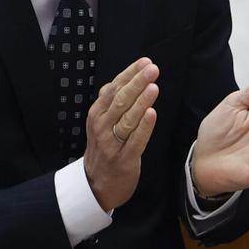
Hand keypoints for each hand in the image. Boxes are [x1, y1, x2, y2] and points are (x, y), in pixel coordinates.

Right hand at [84, 58, 159, 211]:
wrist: (95, 186)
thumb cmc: (104, 150)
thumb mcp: (101, 124)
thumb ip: (110, 103)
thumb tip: (121, 80)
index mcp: (97, 115)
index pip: (113, 89)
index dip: (129, 75)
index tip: (145, 62)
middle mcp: (102, 127)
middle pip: (120, 101)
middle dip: (136, 83)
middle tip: (152, 69)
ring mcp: (112, 144)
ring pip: (127, 119)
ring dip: (141, 102)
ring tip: (153, 87)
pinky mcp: (124, 159)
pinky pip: (135, 141)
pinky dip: (143, 127)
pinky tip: (152, 114)